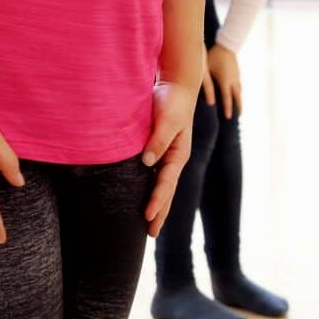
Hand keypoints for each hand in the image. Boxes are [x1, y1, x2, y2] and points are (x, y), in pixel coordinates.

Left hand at [142, 81, 197, 236]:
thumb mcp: (168, 119)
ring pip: (160, 186)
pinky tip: (140, 197)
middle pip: (166, 191)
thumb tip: (148, 162)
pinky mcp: (157, 149)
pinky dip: (149, 188)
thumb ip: (159, 140)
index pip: (166, 183)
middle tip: (151, 233)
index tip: (148, 216)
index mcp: (179, 155)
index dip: (157, 201)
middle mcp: (174, 159)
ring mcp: (166, 156)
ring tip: (148, 224)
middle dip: (160, 212)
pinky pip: (153, 174)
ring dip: (156, 205)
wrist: (175, 85)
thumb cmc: (173, 101)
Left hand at [207, 45, 241, 119]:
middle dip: (238, 106)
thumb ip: (206, 84)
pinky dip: (238, 91)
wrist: (227, 44)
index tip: (228, 117)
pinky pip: (239, 84)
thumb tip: (206, 95)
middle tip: (238, 115)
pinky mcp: (237, 72)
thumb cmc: (213, 56)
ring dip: (239, 99)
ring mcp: (237, 76)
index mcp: (225, 81)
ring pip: (239, 91)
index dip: (227, 108)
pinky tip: (237, 93)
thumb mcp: (207, 69)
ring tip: (238, 106)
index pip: (227, 98)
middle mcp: (233, 80)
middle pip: (237, 97)